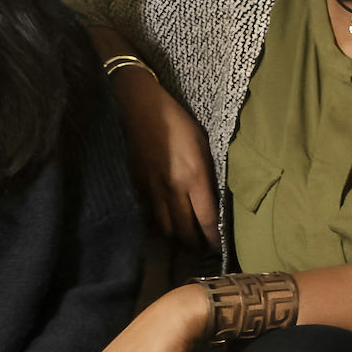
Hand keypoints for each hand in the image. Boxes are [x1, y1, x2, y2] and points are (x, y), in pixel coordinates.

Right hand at [91, 27, 218, 250]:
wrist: (134, 104)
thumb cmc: (173, 118)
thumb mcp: (200, 141)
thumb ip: (205, 173)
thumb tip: (209, 196)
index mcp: (193, 176)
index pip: (207, 220)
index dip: (213, 238)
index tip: (218, 246)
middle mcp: (172, 189)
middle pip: (184, 231)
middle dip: (195, 241)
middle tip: (201, 244)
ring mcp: (150, 190)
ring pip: (164, 228)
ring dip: (175, 235)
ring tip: (182, 236)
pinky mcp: (134, 187)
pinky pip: (147, 214)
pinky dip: (155, 223)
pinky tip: (160, 222)